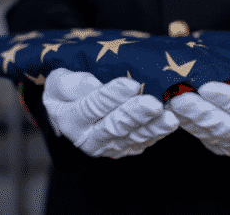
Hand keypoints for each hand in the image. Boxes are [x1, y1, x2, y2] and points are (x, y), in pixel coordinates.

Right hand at [43, 68, 179, 158]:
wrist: (71, 114)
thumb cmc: (68, 92)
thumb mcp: (58, 81)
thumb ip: (72, 84)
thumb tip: (95, 85)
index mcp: (71, 120)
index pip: (92, 106)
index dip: (112, 96)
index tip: (131, 84)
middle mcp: (90, 138)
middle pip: (115, 125)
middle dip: (137, 114)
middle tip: (154, 104)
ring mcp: (110, 146)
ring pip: (133, 137)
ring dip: (153, 127)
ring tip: (169, 118)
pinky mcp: (125, 148)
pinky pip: (142, 142)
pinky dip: (157, 133)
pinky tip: (170, 124)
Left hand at [166, 73, 229, 155]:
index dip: (226, 99)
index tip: (207, 86)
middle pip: (221, 124)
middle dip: (198, 110)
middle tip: (180, 97)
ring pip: (206, 131)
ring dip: (187, 117)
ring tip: (172, 102)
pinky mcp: (219, 146)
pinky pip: (199, 134)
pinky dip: (185, 122)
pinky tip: (173, 110)